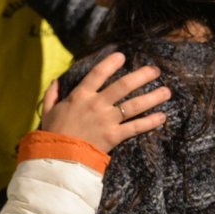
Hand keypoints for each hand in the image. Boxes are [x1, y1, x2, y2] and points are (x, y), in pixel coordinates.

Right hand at [40, 52, 168, 152]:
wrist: (59, 157)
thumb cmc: (53, 133)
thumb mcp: (48, 110)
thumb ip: (52, 94)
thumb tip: (56, 80)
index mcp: (80, 95)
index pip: (98, 73)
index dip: (111, 63)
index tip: (122, 56)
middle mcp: (97, 104)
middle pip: (123, 85)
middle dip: (141, 76)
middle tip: (155, 70)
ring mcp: (107, 119)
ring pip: (134, 105)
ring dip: (152, 97)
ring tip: (167, 91)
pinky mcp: (114, 135)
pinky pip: (136, 127)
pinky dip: (150, 122)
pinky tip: (162, 117)